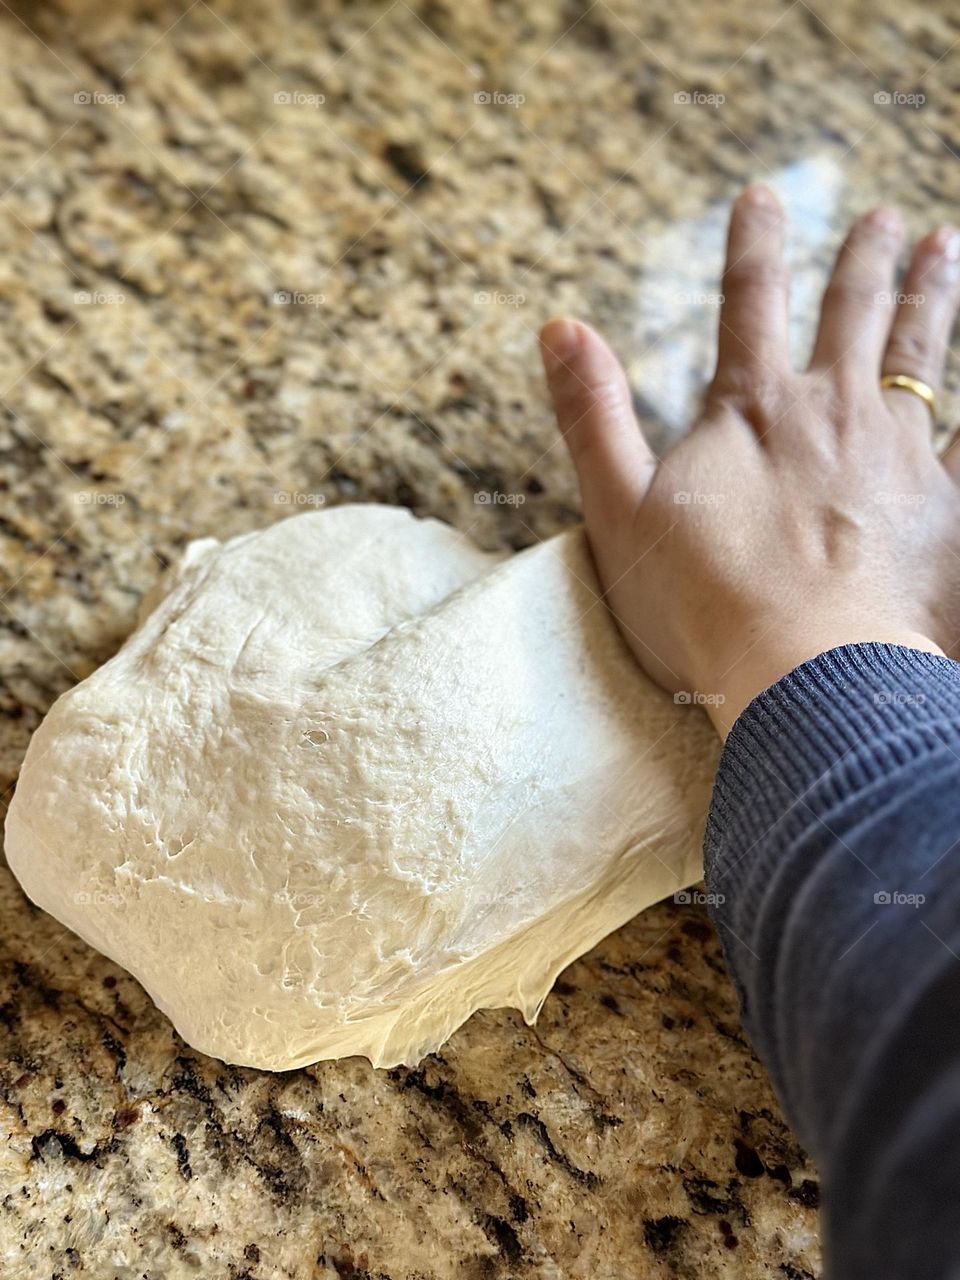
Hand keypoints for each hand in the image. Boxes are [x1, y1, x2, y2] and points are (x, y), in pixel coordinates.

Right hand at [540, 186, 959, 735]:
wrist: (807, 671)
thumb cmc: (704, 602)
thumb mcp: (619, 508)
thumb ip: (592, 415)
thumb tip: (559, 328)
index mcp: (752, 410)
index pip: (751, 300)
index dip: (755, 243)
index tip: (763, 194)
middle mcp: (831, 412)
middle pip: (852, 313)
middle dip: (864, 259)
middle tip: (883, 218)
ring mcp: (897, 455)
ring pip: (920, 353)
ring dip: (931, 296)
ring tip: (945, 247)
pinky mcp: (946, 506)